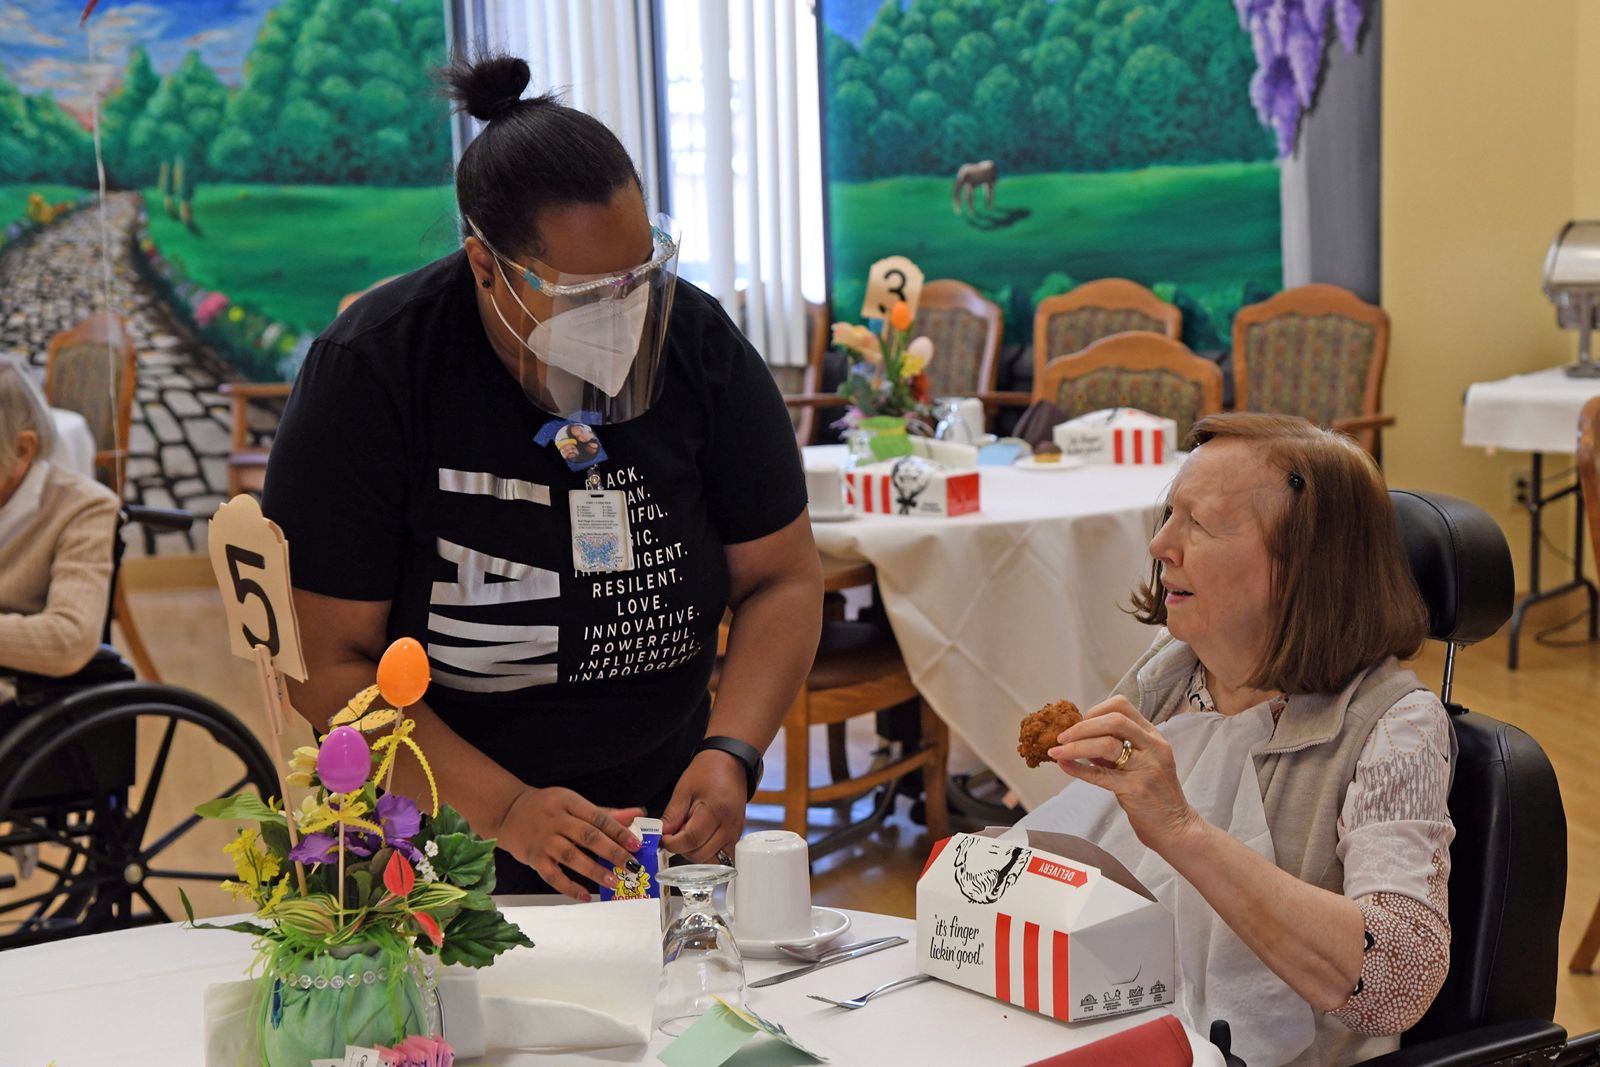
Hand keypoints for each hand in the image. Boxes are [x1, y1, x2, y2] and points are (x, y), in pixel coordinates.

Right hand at [499, 787, 644, 901]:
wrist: (507, 811)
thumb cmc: (547, 806)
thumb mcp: (573, 802)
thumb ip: (605, 812)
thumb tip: (637, 813)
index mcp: (569, 803)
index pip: (598, 818)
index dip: (619, 831)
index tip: (635, 844)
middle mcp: (556, 820)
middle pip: (587, 836)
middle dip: (611, 852)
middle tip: (630, 865)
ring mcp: (544, 840)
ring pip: (571, 856)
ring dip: (593, 870)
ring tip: (613, 881)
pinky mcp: (534, 858)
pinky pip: (552, 875)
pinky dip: (569, 887)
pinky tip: (585, 895)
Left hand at [661, 750, 748, 861]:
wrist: (731, 764)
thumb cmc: (707, 773)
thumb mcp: (684, 790)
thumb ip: (672, 815)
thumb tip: (661, 836)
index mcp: (715, 811)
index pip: (691, 840)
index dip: (673, 843)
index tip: (664, 838)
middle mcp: (729, 827)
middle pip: (700, 854)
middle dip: (682, 849)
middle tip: (676, 834)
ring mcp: (735, 834)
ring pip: (710, 860)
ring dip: (695, 853)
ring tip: (689, 834)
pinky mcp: (736, 838)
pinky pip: (720, 857)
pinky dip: (707, 854)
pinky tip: (700, 839)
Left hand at [1047, 695, 1201, 853]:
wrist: (1176, 827)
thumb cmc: (1155, 795)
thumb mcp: (1142, 763)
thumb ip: (1117, 749)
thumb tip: (1082, 738)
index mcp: (1153, 736)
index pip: (1122, 707)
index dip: (1095, 711)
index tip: (1079, 723)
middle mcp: (1153, 747)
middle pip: (1114, 720)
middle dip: (1082, 726)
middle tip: (1062, 737)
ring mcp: (1146, 767)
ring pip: (1106, 744)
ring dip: (1076, 746)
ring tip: (1058, 751)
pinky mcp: (1136, 789)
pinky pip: (1100, 775)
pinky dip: (1077, 768)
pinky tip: (1064, 766)